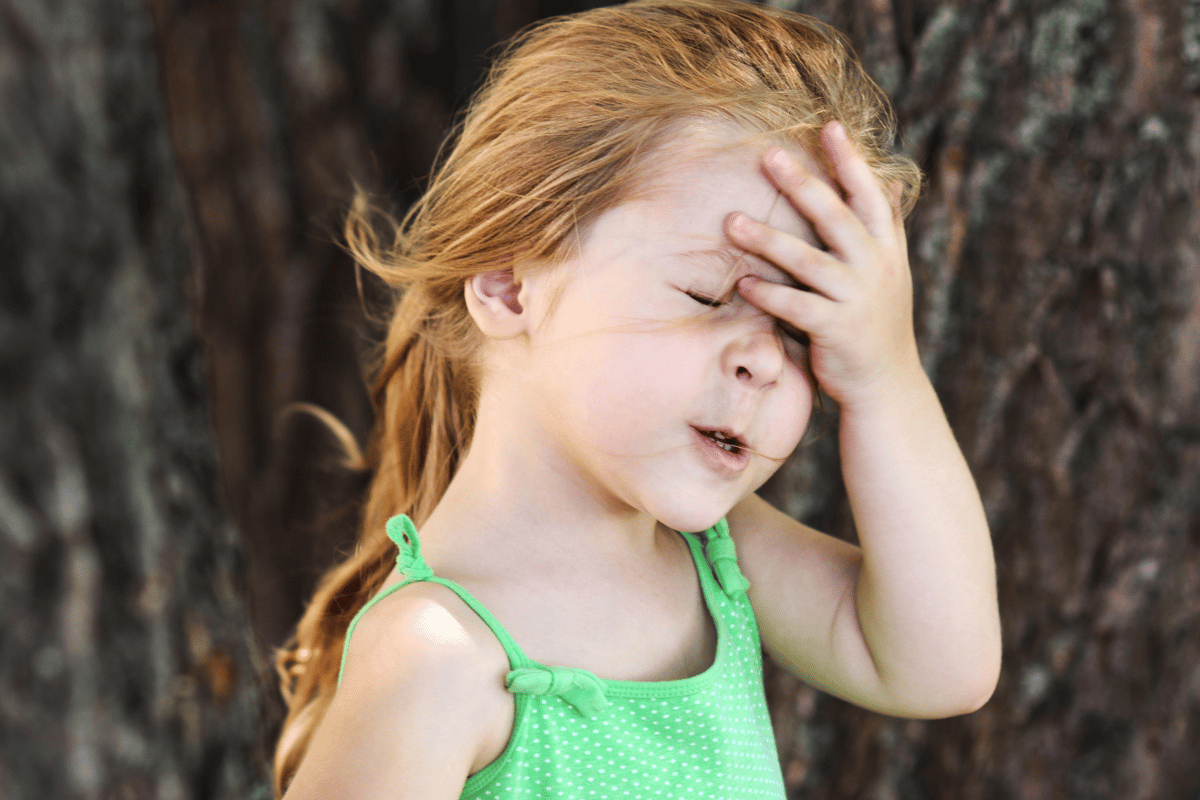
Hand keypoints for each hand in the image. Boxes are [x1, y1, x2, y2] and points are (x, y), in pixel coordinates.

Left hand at [729, 121, 922, 410]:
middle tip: (766, 155)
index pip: (869, 194)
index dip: (850, 161)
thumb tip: (888, 181)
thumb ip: (882, 229)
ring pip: (808, 260)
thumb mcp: (888, 272)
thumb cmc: (875, 322)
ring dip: (767, 239)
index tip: (829, 126)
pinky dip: (769, 294)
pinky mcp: (837, 330)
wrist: (887, 384)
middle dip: (801, 183)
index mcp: (886, 248)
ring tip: (730, 222)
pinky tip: (743, 283)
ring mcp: (858, 298)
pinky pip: (797, 306)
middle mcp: (876, 267)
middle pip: (835, 216)